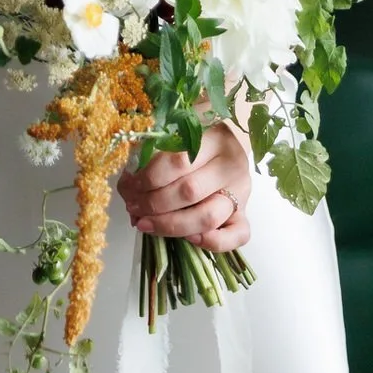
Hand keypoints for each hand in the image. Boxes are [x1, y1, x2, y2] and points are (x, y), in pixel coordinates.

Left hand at [118, 120, 251, 249]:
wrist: (231, 137)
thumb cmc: (195, 134)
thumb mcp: (175, 130)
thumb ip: (153, 152)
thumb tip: (128, 186)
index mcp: (213, 137)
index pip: (178, 160)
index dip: (147, 177)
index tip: (127, 185)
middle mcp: (231, 164)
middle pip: (189, 191)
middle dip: (153, 204)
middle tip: (132, 206)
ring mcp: (240, 190)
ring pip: (208, 216)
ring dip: (171, 225)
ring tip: (145, 223)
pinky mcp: (244, 212)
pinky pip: (238, 234)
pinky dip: (213, 242)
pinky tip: (188, 239)